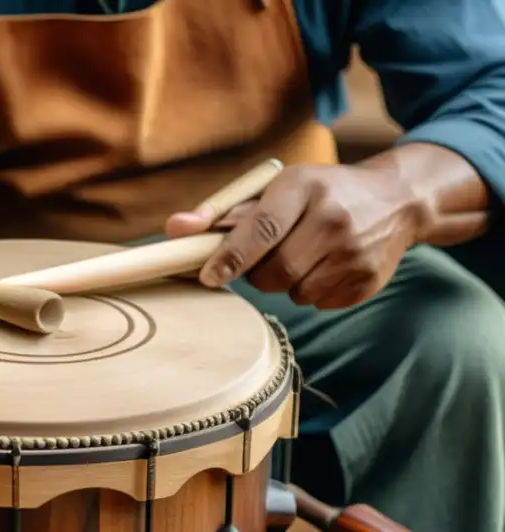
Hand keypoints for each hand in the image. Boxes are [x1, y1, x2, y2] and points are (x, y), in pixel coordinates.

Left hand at [164, 163, 424, 309]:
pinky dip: (313, 291)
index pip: (261, 229)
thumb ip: (224, 211)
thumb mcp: (278, 188)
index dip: (231, 257)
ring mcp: (355, 253)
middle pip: (274, 272)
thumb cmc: (319, 194)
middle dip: (258, 274)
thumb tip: (174, 229)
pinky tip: (327, 265)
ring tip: (304, 255)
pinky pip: (319, 303)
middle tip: (267, 257)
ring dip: (287, 283)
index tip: (209, 276)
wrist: (397, 200)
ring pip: (294, 293)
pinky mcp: (368, 281)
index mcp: (305, 187)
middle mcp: (334, 218)